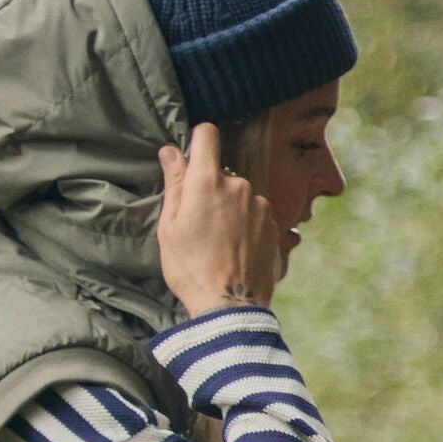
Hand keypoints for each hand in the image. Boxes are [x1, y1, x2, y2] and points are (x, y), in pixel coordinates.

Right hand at [156, 121, 285, 315]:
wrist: (229, 307)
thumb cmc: (191, 269)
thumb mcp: (170, 228)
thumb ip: (174, 184)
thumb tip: (171, 151)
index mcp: (207, 182)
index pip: (207, 134)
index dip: (198, 142)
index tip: (192, 159)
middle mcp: (238, 184)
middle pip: (222, 172)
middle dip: (211, 189)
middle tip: (199, 224)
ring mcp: (259, 204)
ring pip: (239, 195)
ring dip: (230, 209)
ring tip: (219, 243)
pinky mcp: (273, 224)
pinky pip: (254, 214)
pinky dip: (245, 226)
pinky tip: (235, 251)